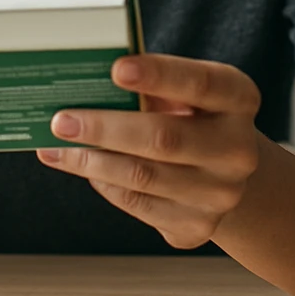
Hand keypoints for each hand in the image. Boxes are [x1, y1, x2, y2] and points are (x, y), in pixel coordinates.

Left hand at [37, 54, 263, 249]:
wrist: (224, 172)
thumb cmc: (191, 117)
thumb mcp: (184, 92)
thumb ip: (150, 85)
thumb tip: (85, 84)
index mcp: (239, 100)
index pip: (201, 83)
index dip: (160, 75)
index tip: (117, 68)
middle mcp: (238, 150)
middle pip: (165, 138)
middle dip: (105, 128)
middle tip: (61, 120)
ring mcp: (220, 195)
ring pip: (142, 177)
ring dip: (90, 160)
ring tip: (55, 145)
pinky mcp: (196, 227)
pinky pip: (137, 204)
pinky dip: (103, 182)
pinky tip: (81, 165)